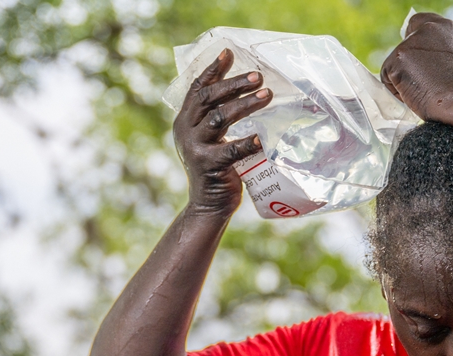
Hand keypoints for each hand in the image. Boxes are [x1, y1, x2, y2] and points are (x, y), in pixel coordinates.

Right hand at [173, 49, 272, 216]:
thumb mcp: (210, 138)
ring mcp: (196, 148)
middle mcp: (186, 131)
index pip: (196, 89)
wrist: (208, 204)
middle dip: (233, 84)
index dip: (212, 70)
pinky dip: (249, 142)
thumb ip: (216, 117)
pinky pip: (232, 150)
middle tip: (258, 76)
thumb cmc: (216, 168)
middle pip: (208, 98)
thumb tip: (244, 89)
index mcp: (185, 121)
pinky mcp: (210, 166)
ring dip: (245, 104)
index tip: (229, 53)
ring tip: (267, 95)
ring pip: (219, 118)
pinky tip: (264, 137)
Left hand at [380, 13, 452, 121]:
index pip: (419, 23)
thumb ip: (442, 49)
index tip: (413, 53)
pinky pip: (387, 77)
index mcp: (444, 27)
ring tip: (422, 90)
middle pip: (404, 46)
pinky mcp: (396, 60)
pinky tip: (413, 94)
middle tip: (418, 81)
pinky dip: (396, 89)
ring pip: (395, 64)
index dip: (413, 38)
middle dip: (407, 64)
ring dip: (403, 79)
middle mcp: (425, 30)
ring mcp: (409, 44)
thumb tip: (430, 56)